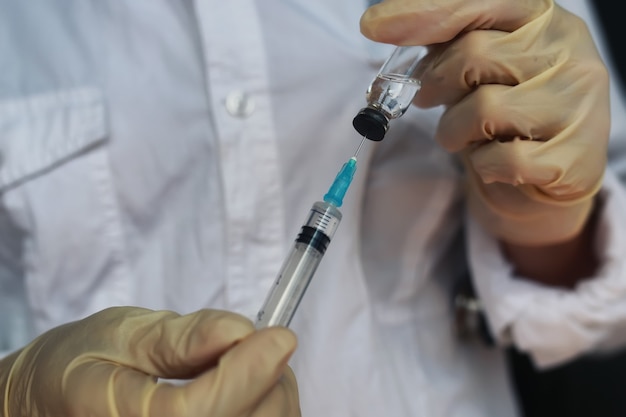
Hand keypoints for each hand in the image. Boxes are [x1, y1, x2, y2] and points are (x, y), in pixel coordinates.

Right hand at [1, 307, 299, 416]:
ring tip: (250, 364)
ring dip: (272, 397)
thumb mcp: (118, 335)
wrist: (53, 402)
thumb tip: (239, 331)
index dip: (247, 374)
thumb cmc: (80, 364)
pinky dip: (267, 411)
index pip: (201, 415)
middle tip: (265, 342)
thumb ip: (179, 339)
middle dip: (268, 382)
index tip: (280, 335)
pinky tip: (248, 389)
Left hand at [361, 0, 609, 245]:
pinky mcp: (576, 157)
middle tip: (426, 99)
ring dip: (454, 130)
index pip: (482, 1)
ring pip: (485, 109)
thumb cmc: (503, 114)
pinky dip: (484, 166)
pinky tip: (492, 162)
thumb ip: (444, 43)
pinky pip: (506, 160)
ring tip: (463, 136)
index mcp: (541, 20)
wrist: (545, 174)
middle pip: (474, 54)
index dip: (425, 12)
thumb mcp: (476, 68)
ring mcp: (579, 104)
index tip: (374, 27)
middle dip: (435, 84)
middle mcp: (569, 52)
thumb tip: (379, 24)